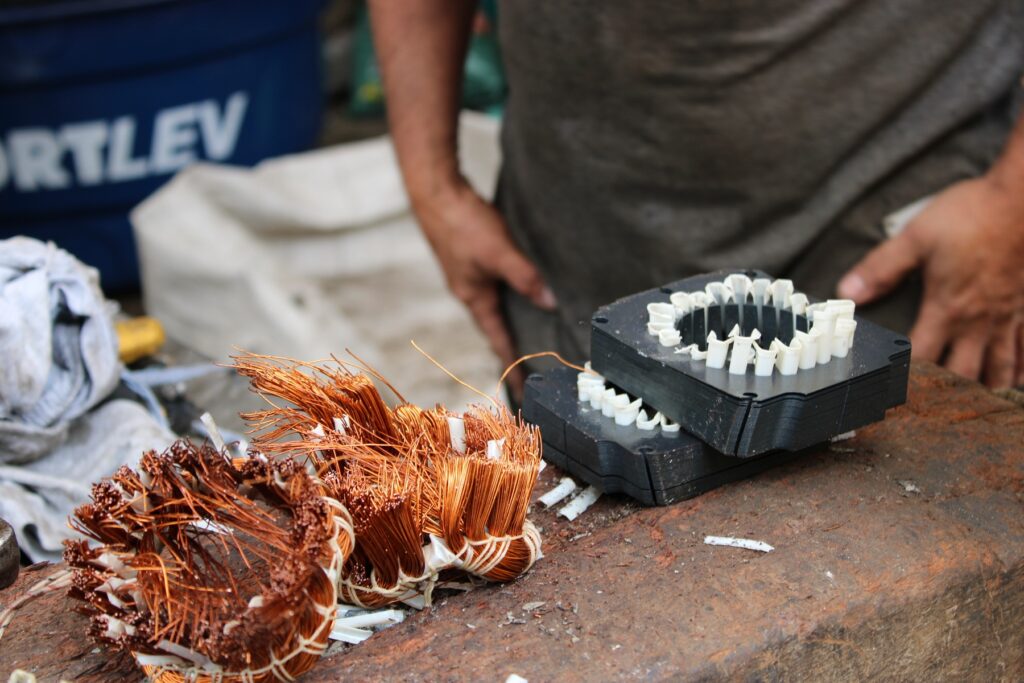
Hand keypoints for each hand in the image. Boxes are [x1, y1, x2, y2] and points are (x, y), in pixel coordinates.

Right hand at [412, 179, 556, 395]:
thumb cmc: (464, 224)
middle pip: (496, 326)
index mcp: (474, 298)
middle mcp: (470, 292)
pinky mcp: (472, 258)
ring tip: (535, 330)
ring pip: (496, 304)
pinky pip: (495, 284)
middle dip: (514, 345)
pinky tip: (523, 287)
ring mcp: (469, 275)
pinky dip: (510, 293)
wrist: (435, 192)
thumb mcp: (500, 254)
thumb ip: (526, 279)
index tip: (522, 389)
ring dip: (513, 318)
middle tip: (535, 363)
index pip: (497, 340)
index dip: (511, 364)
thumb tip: (550, 303)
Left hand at [838, 175, 1023, 387]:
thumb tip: (847, 292)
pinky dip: (1023, 368)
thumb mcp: (916, 236)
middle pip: (965, 372)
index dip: (906, 378)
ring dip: (988, 387)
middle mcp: (979, 321)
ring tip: (977, 404)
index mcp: (947, 309)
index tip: (893, 393)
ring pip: (1002, 367)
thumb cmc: (973, 214)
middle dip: (949, 394)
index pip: (922, 356)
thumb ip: (881, 268)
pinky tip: (1018, 380)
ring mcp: (1009, 317)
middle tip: (935, 411)